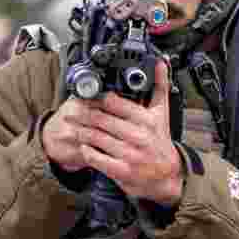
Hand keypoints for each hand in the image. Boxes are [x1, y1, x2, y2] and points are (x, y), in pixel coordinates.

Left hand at [43, 58, 183, 207]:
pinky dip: (87, 151)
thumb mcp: (162, 114)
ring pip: (97, 137)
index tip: (85, 96)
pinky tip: (82, 145)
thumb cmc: (161, 142)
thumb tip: (159, 62)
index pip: (115, 103)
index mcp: (146, 119)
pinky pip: (97, 158)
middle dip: (83, 114)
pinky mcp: (122, 170)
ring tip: (72, 125)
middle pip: (102, 120)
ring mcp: (129, 154)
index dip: (96, 98)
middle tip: (70, 110)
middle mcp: (138, 136)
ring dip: (81, 130)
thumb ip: (160, 86)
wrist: (167, 175)